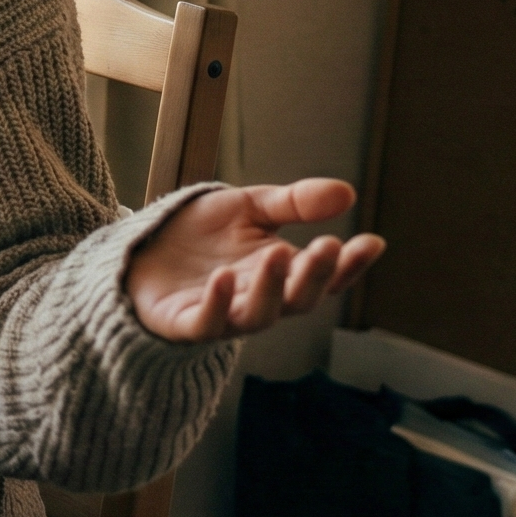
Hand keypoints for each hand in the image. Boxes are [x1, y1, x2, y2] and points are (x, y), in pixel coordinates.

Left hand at [124, 179, 385, 343]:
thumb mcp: (250, 207)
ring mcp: (224, 316)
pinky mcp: (184, 324)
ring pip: (257, 315)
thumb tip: (346, 192)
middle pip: (296, 299)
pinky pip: (206, 322)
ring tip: (277, 254)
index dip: (349, 265)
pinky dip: (217, 303)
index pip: (325, 276)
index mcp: (282, 275)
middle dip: (313, 275)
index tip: (371, 242)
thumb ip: (293, 203)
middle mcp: (260, 300)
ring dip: (270, 288)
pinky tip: (224, 277)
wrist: (144, 248)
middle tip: (328, 246)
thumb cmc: (204, 233)